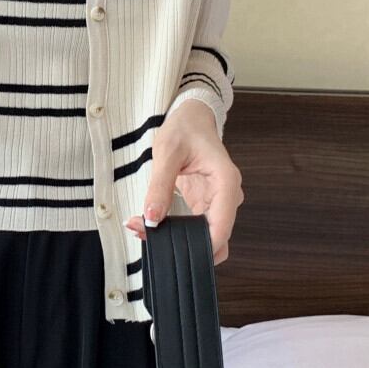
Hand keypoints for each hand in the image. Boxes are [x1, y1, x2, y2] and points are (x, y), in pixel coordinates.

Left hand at [123, 99, 242, 264]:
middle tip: (145, 233)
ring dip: (176, 239)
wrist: (192, 118)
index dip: (200, 246)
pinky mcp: (204, 205)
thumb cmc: (185, 129)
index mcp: (226, 182)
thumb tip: (152, 217)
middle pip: (214, 237)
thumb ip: (160, 185)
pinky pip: (193, 227)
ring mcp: (217, 203)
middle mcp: (227, 197)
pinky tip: (149, 223)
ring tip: (141, 227)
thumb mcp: (167, 152)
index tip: (170, 249)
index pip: (222, 227)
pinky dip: (173, 230)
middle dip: (183, 244)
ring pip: (204, 236)